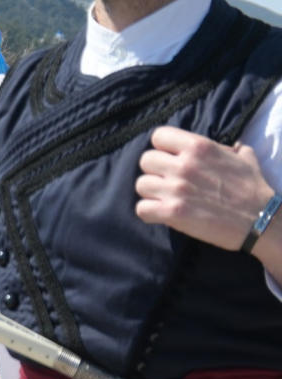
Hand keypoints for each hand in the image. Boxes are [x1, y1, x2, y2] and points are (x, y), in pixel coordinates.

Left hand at [136, 126, 275, 253]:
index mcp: (199, 147)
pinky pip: (141, 209)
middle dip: (155, 171)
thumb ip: (227, 148)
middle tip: (168, 182)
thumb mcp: (244, 157)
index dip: (162, 148)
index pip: (159, 136)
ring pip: (141, 185)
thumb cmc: (253, 188)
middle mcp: (184, 164)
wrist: (261, 219)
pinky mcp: (172, 212)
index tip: (170, 158)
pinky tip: (161, 214)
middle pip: (146, 161)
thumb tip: (228, 146)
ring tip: (165, 199)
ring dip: (151, 193)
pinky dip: (148, 213)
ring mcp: (176, 189)